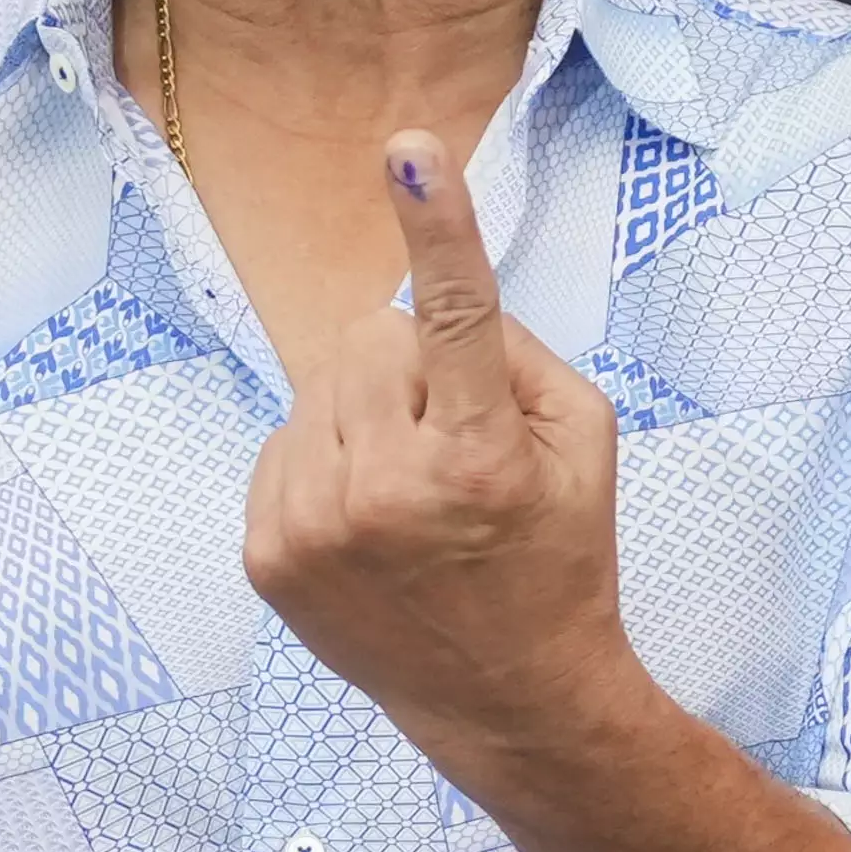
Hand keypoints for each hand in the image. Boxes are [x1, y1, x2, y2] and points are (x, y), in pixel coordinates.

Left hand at [243, 134, 629, 775]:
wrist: (507, 699)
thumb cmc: (556, 556)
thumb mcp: (584, 443)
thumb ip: (514, 352)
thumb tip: (427, 298)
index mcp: (482, 458)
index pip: (456, 320)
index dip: (438, 228)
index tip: (410, 152)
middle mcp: (389, 493)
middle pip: (368, 335)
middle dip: (409, 366)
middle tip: (451, 439)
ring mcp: (315, 528)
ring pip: (317, 385)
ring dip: (362, 414)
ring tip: (409, 490)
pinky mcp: (266, 556)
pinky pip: (282, 442)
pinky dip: (325, 461)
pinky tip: (366, 521)